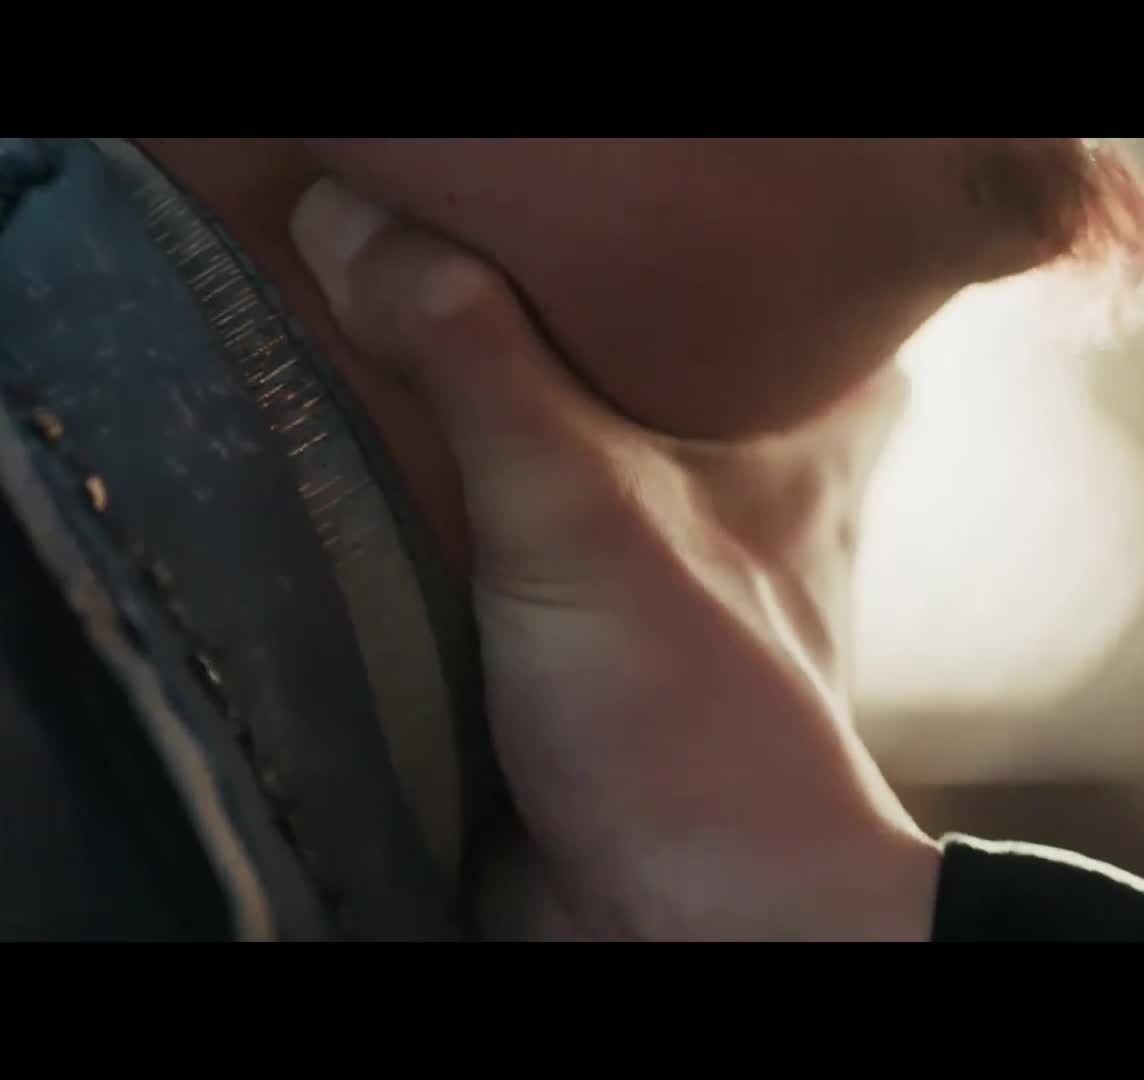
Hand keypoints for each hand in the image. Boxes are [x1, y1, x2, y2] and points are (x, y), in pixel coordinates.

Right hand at [291, 178, 940, 939]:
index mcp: (794, 427)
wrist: (666, 924)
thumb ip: (471, 356)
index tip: (595, 185)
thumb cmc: (689, 716)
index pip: (781, 278)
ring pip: (548, 451)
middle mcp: (732, 489)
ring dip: (470, 421)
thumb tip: (349, 214)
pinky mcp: (565, 644)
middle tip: (432, 251)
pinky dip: (427, 518)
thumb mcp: (579, 505)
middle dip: (543, 315)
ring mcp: (647, 570)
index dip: (705, 228)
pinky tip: (352, 478)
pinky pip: (484, 546)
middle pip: (637, 356)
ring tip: (362, 338)